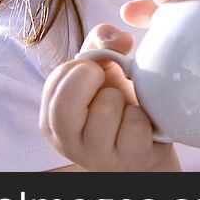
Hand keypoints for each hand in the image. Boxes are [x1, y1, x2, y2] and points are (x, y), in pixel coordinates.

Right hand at [39, 23, 179, 170]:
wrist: (148, 140)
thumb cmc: (118, 102)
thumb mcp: (101, 69)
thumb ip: (101, 41)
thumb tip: (122, 40)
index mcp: (52, 117)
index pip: (57, 79)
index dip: (83, 67)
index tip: (96, 72)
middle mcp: (66, 141)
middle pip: (65, 105)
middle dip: (94, 81)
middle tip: (109, 84)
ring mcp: (96, 156)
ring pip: (106, 110)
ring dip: (123, 99)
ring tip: (125, 108)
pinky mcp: (128, 160)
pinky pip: (135, 125)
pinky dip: (144, 116)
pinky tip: (142, 123)